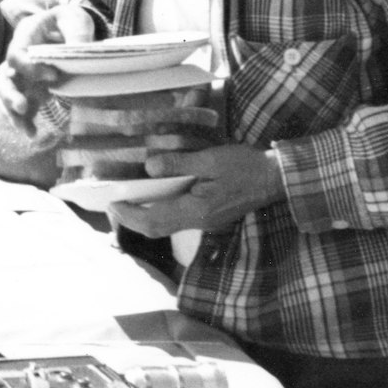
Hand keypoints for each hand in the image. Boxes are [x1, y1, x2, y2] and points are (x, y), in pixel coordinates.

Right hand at [0, 3, 99, 132]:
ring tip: (26, 129)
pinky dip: (24, 121)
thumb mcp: (76, 19)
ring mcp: (21, 75)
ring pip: (5, 95)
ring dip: (12, 113)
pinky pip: (19, 107)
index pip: (16, 54)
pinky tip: (32, 133)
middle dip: (9, 95)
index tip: (55, 76)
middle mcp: (17, 58)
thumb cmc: (70, 22)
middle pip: (1, 77)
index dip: (31, 67)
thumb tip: (79, 50)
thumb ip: (76, 33)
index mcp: (24, 36)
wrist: (70, 30)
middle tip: (23, 107)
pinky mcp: (29, 89)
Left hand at [106, 142, 286, 237]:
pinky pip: (175, 220)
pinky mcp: (208, 216)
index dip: (129, 214)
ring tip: (126, 201)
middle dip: (131, 219)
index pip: (153, 220)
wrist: (276, 178)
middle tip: (113, 203)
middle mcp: (198, 221)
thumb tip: (149, 168)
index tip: (111, 202)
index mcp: (198, 210)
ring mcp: (204, 221)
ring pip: (164, 227)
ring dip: (142, 217)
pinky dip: (157, 213)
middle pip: (155, 229)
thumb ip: (179, 163)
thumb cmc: (246, 166)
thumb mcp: (211, 159)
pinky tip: (152, 199)